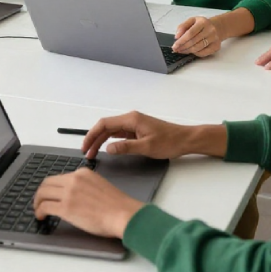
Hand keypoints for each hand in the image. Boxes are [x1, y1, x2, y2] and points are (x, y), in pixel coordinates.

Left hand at [34, 168, 142, 237]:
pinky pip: (45, 207)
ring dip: (37, 202)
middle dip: (40, 193)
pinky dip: (39, 211)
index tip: (49, 194)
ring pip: (43, 193)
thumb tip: (74, 195)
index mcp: (82, 173)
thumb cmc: (116, 204)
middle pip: (47, 183)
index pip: (59, 177)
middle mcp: (73, 180)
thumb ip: (84, 185)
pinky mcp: (66, 208)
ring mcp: (69, 193)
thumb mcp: (98, 184)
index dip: (51, 187)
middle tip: (39, 202)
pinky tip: (41, 217)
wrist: (122, 213)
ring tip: (38, 211)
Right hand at [82, 110, 199, 160]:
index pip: (105, 124)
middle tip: (87, 153)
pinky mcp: (138, 130)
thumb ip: (126, 147)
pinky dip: (111, 141)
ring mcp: (134, 124)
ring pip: (112, 130)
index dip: (92, 134)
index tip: (85, 146)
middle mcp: (131, 119)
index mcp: (131, 119)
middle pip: (106, 127)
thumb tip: (108, 148)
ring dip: (102, 140)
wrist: (185, 139)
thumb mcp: (146, 147)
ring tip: (94, 152)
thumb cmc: (169, 142)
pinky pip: (120, 133)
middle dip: (94, 139)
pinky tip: (107, 148)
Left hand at [172, 15, 220, 55]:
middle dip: (183, 47)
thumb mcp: (192, 20)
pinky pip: (203, 53)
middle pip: (193, 41)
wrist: (217, 27)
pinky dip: (195, 53)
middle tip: (176, 49)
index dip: (181, 40)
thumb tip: (177, 36)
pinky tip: (191, 51)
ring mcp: (214, 39)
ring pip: (198, 48)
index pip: (190, 33)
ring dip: (187, 51)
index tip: (175, 45)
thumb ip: (182, 26)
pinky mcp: (216, 46)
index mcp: (203, 22)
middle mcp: (210, 30)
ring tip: (181, 50)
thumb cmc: (202, 24)